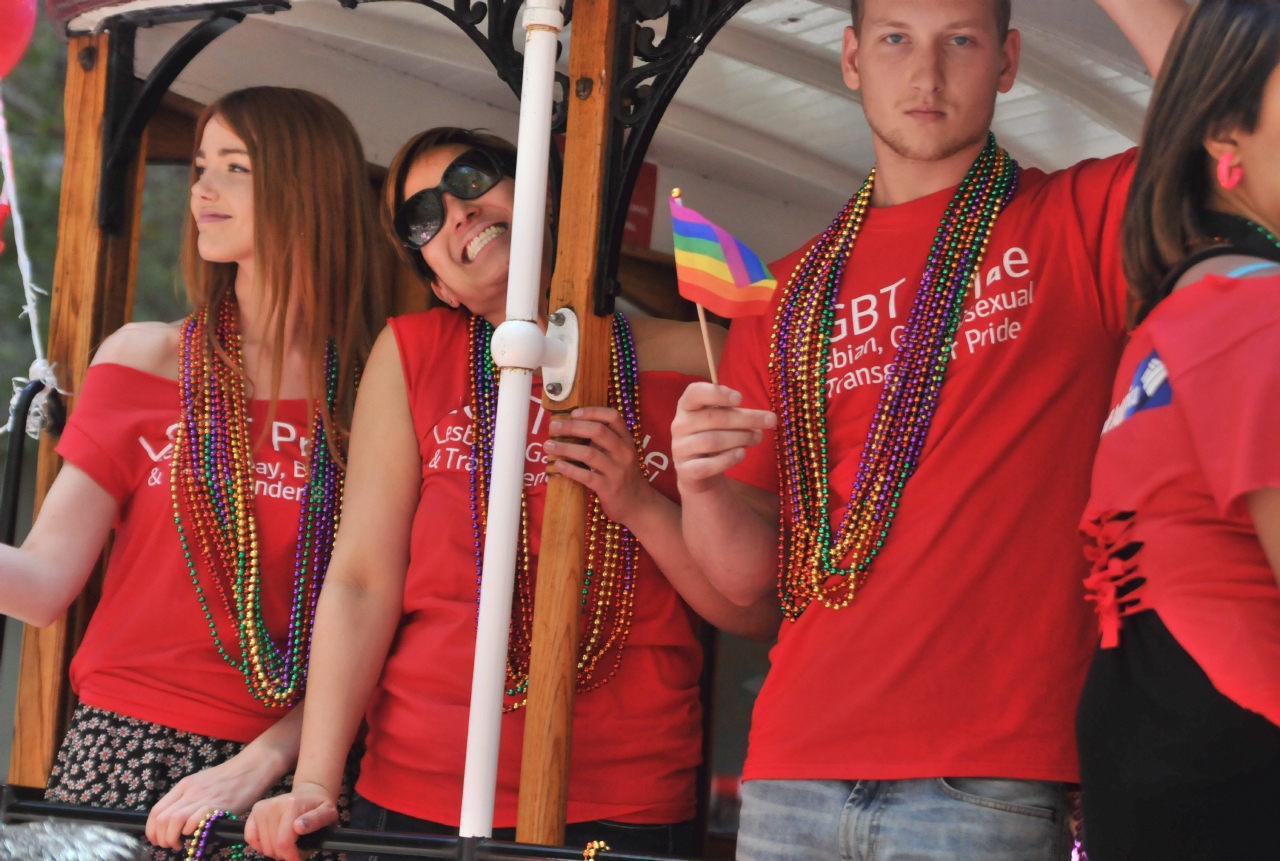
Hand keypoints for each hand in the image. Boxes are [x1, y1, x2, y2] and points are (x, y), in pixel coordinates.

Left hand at [145, 750, 283, 849]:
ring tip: (179, 844)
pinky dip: (190, 831)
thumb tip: (177, 821)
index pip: (155, 811)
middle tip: (170, 845)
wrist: (253, 766)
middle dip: (161, 838)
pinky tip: (195, 835)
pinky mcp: (218, 805)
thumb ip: (189, 798)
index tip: (157, 840)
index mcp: (184, 785)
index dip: (151, 830)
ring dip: (171, 838)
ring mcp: (203, 797)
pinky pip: (194, 820)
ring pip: (173, 821)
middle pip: (161, 819)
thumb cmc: (231, 778)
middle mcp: (190, 791)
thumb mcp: (203, 783)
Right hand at [244, 783, 336, 860]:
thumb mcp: (328, 813)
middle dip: (285, 854)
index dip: (291, 857)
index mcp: (291, 805)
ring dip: (274, 850)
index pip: (284, 842)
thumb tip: (298, 828)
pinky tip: (272, 842)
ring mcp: (262, 807)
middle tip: (296, 850)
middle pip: (273, 846)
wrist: (310, 793)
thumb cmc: (320, 806)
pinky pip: (250, 837)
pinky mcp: (255, 810)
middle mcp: (273, 805)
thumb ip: (316, 820)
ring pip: (262, 845)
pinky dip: (260, 845)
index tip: (299, 859)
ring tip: (287, 844)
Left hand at [545, 407, 655, 523]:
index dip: (592, 412)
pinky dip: (570, 469)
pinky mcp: (609, 488)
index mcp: (626, 441)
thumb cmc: (624, 476)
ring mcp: (617, 471)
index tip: (573, 413)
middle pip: (598, 431)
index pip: (613, 417)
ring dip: (565, 448)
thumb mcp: (621, 454)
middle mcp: (624, 452)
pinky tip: (558, 465)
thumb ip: (605, 442)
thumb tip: (574, 427)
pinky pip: (587, 476)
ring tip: (548, 446)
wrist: (638, 505)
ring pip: (589, 453)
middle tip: (554, 427)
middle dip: (572, 427)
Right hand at [671, 383, 774, 489]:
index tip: (740, 399)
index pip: (694, 393)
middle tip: (770, 420)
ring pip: (711, 441)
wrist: (697, 470)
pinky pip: (706, 465)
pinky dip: (727, 459)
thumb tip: (767, 418)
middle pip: (712, 418)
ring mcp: (680, 448)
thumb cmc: (713, 435)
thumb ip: (737, 414)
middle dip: (744, 418)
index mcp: (687, 406)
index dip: (717, 393)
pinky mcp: (685, 470)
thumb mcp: (721, 420)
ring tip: (758, 437)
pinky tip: (742, 453)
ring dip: (740, 438)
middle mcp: (679, 425)